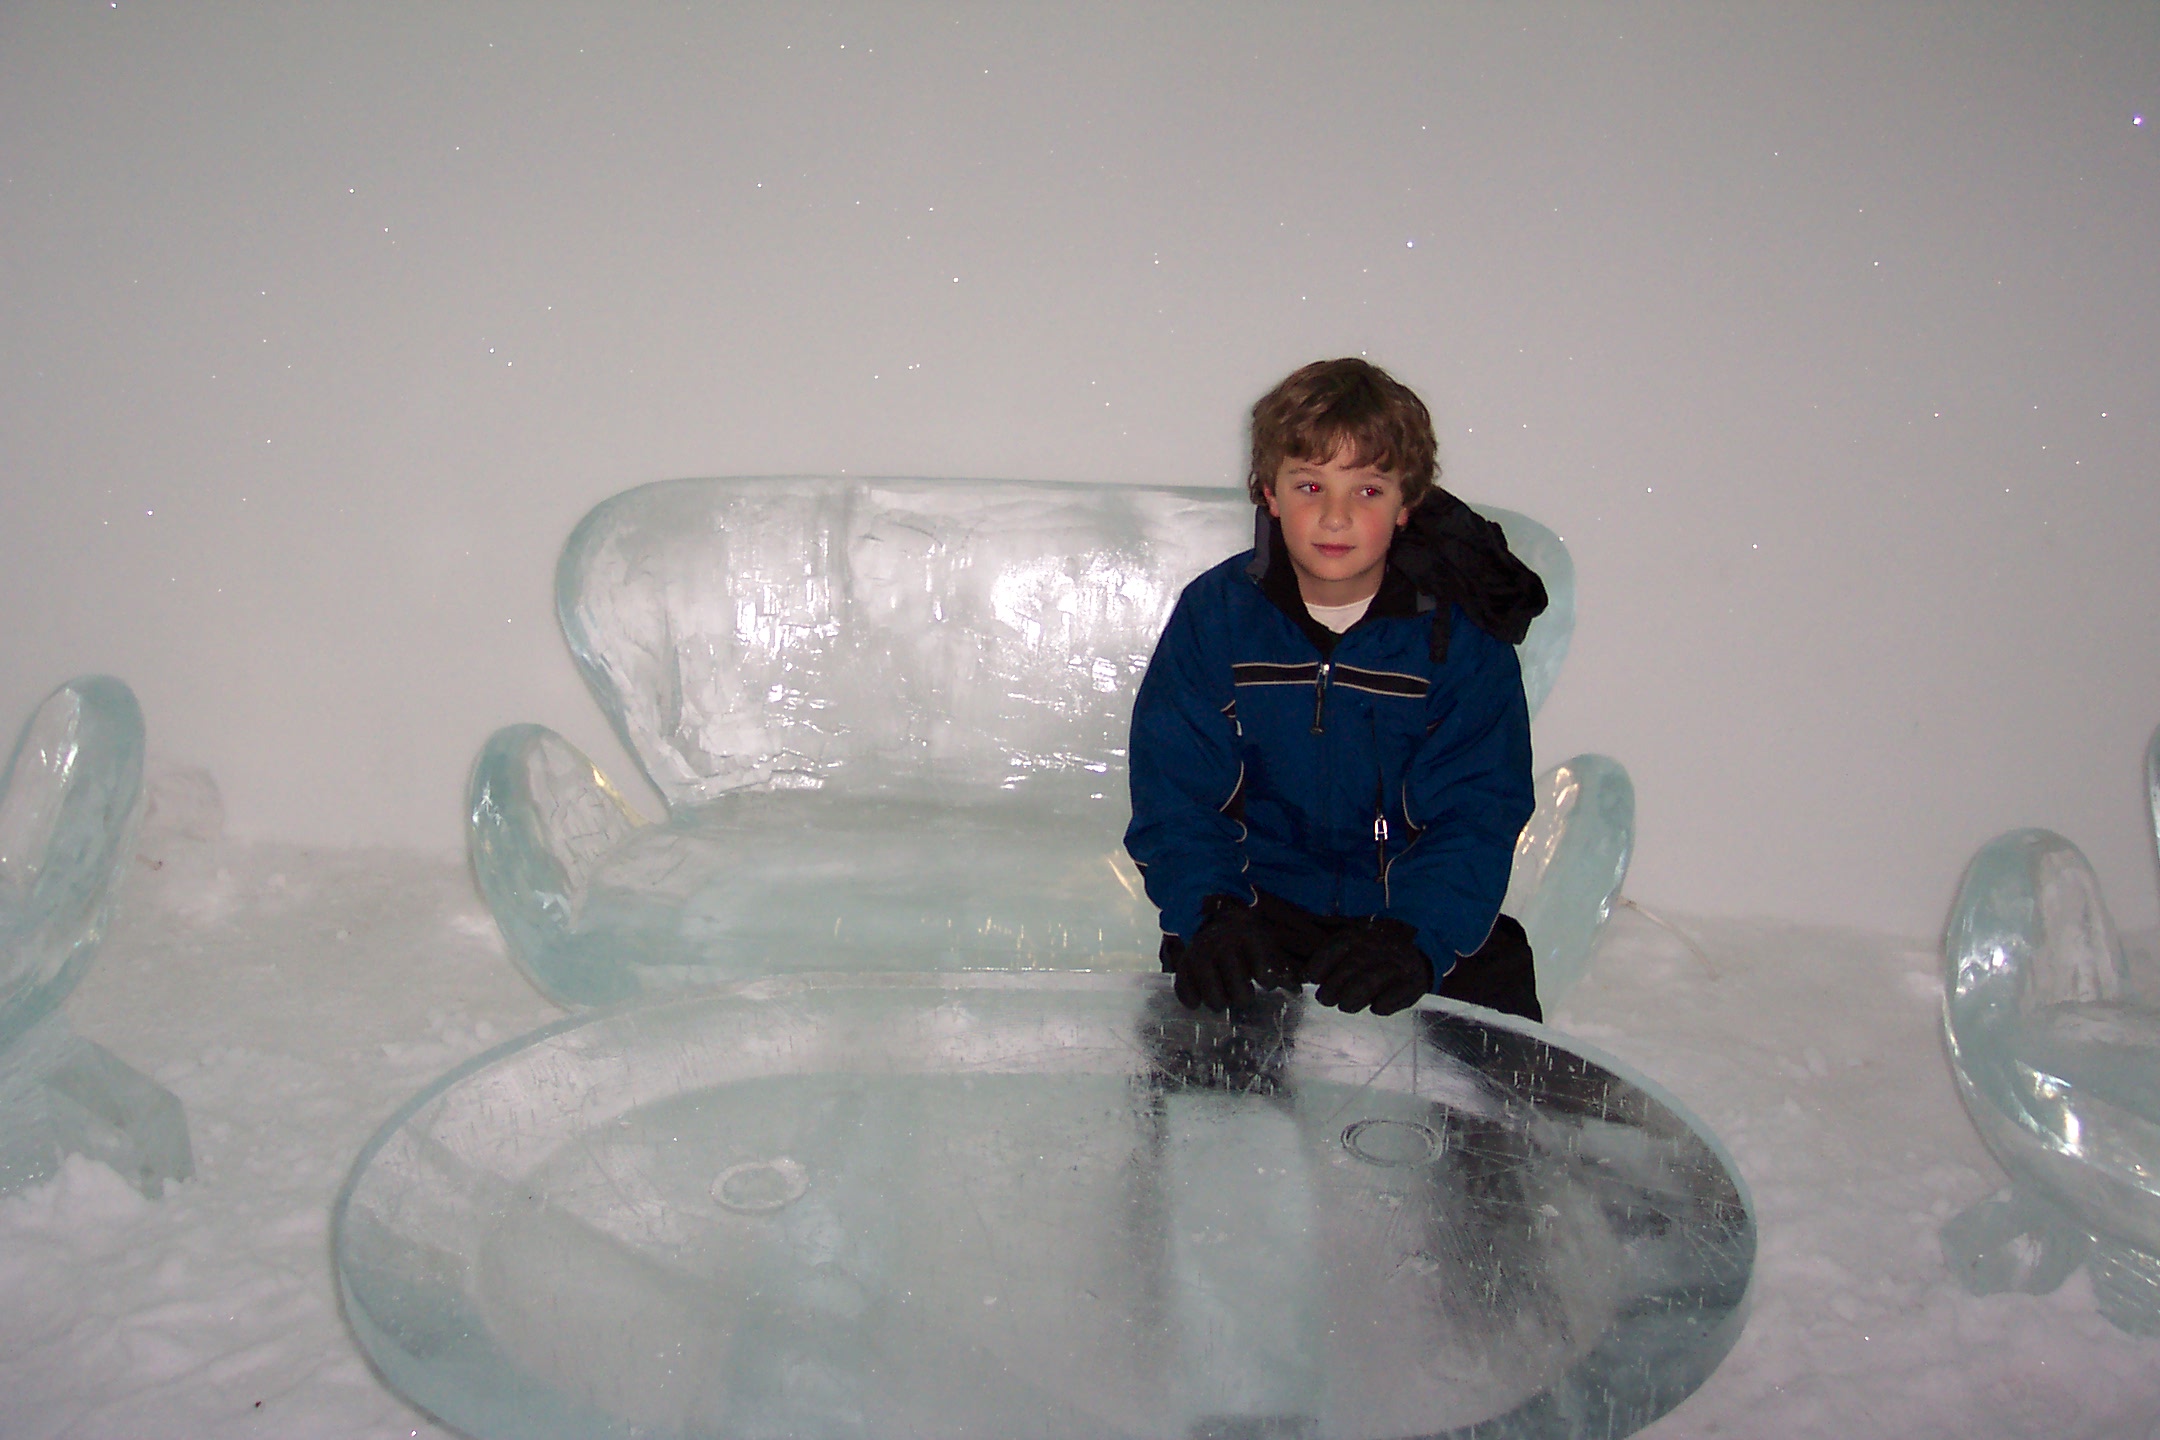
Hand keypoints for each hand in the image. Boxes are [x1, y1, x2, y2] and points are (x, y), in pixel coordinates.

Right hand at [1174, 895, 1290, 1011]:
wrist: (1211, 914)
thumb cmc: (1245, 936)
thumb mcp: (1267, 944)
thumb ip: (1283, 968)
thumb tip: (1297, 990)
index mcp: (1250, 937)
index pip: (1267, 976)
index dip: (1269, 982)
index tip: (1265, 978)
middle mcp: (1224, 945)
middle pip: (1242, 997)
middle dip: (1244, 996)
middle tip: (1242, 990)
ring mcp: (1200, 955)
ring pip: (1216, 1002)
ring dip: (1221, 1001)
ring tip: (1224, 992)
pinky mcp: (1182, 965)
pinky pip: (1188, 997)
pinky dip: (1194, 999)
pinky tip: (1201, 992)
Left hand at [1307, 918, 1430, 1015]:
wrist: (1415, 954)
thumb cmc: (1373, 955)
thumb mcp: (1352, 946)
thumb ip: (1329, 958)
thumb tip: (1302, 977)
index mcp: (1359, 937)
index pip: (1336, 947)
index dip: (1319, 964)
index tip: (1310, 978)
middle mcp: (1377, 948)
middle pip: (1351, 968)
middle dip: (1333, 988)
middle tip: (1326, 999)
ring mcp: (1396, 965)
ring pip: (1369, 982)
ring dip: (1353, 998)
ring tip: (1346, 1006)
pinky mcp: (1412, 983)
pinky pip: (1394, 996)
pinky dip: (1382, 1005)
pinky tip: (1376, 1007)